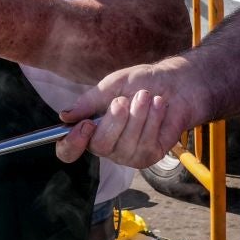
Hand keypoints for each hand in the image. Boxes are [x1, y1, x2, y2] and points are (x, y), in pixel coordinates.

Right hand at [55, 58, 202, 165]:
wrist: (175, 84)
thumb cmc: (141, 83)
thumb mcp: (111, 86)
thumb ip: (88, 102)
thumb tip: (65, 116)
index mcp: (90, 130)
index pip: (69, 150)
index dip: (72, 143)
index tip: (86, 124)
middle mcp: (106, 146)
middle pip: (100, 145)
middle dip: (116, 119)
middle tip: (125, 100)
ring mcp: (127, 154)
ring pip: (126, 143)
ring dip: (138, 114)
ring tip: (146, 97)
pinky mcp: (149, 156)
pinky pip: (146, 143)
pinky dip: (153, 119)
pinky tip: (158, 106)